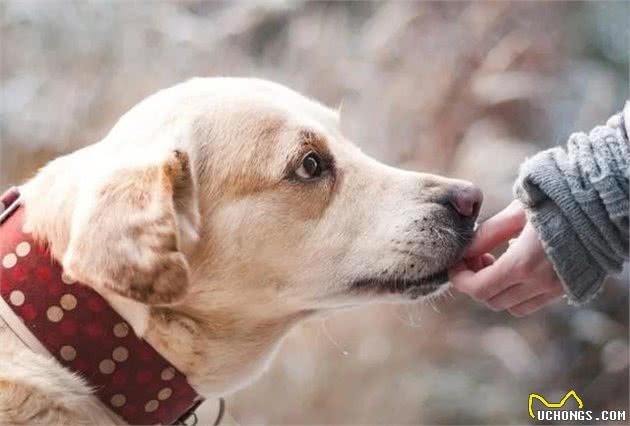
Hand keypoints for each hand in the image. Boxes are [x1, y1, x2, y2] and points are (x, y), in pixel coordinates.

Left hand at [448, 201, 564, 315]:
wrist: (603, 204)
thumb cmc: (557, 201)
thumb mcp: (516, 212)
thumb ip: (487, 235)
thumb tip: (464, 251)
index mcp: (523, 263)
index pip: (478, 288)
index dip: (460, 279)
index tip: (456, 263)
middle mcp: (540, 283)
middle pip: (491, 300)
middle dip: (475, 282)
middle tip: (476, 257)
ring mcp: (556, 289)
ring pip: (511, 306)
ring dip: (496, 290)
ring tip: (496, 261)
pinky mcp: (568, 289)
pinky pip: (532, 303)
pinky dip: (517, 292)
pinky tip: (518, 266)